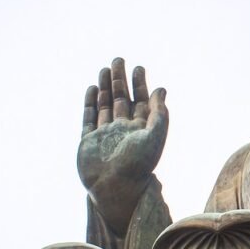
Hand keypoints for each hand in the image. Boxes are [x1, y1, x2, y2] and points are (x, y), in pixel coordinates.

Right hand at [77, 58, 167, 234]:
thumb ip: (159, 113)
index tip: (139, 67)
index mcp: (140, 130)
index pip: (140, 101)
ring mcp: (104, 135)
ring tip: (105, 68)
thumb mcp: (155, 136)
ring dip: (105, 87)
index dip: (140, 84)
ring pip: (105, 105)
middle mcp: (122, 130)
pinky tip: (93, 88)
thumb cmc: (139, 165)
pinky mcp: (88, 142)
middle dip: (120, 79)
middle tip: (119, 59)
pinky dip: (90, 103)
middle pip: (121, 99)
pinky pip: (89, 118)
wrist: (115, 189)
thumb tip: (161, 89)